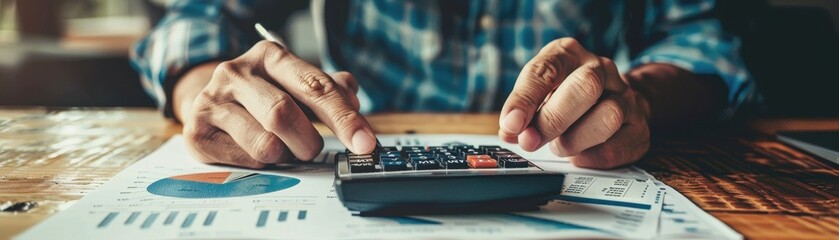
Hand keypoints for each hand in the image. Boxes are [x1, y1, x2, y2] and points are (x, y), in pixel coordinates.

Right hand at [174, 40, 376, 167]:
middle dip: (309, 142)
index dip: (343, 118)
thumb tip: (354, 100)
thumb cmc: (263, 95)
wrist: (209, 102)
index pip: (314, 86)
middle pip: (283, 114)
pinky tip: (258, 152)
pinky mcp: (198, 131)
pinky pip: (245, 160)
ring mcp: (213, 100)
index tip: (365, 142)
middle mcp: (237, 72)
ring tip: (284, 148)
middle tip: (314, 149)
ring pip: (265, 143)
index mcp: (270, 56)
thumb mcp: (296, 85)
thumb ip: (329, 91)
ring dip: (286, 155)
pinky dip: (262, 163)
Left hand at [499, 38, 650, 168]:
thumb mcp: (538, 95)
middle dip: (552, 120)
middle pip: (585, 87)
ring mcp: (625, 96)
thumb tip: (511, 131)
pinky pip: (621, 145)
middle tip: (531, 141)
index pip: (547, 70)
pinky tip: (579, 156)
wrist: (612, 99)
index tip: (512, 124)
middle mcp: (600, 69)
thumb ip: (523, 112)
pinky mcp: (639, 127)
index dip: (526, 99)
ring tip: (559, 147)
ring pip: (607, 116)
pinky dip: (594, 157)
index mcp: (569, 54)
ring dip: (575, 140)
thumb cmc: (564, 96)